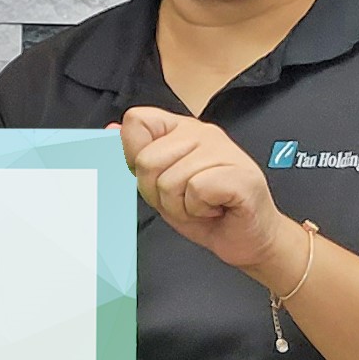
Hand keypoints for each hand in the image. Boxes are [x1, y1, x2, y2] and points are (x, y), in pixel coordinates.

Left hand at [117, 110, 297, 283]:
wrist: (248, 239)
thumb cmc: (207, 211)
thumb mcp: (161, 185)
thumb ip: (138, 156)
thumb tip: (110, 130)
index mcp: (181, 130)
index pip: (137, 120)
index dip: (135, 156)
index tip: (155, 177)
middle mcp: (202, 133)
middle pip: (147, 160)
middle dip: (157, 193)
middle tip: (184, 200)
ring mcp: (224, 150)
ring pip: (170, 179)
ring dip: (180, 206)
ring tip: (201, 205)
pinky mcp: (240, 175)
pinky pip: (196, 190)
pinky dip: (199, 209)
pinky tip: (215, 208)